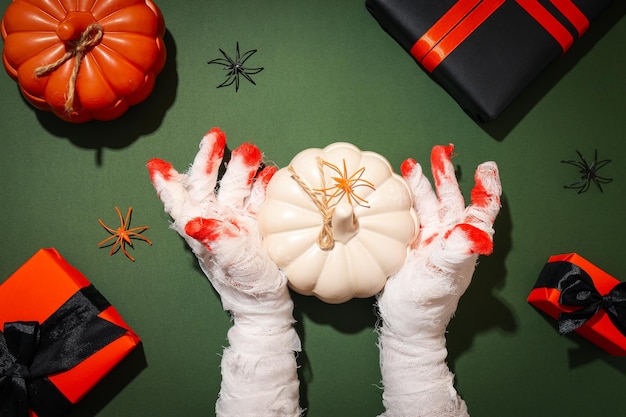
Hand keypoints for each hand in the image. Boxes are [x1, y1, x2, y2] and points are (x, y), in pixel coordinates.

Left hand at [147, 128, 301, 416]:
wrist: (268, 303)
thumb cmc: (244, 284)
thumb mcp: (229, 261)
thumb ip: (213, 238)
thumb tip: (192, 221)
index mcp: (201, 228)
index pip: (178, 201)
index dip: (167, 183)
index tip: (155, 164)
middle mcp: (216, 219)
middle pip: (208, 183)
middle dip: (210, 159)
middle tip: (216, 134)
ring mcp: (237, 220)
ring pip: (237, 185)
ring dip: (243, 167)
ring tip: (252, 150)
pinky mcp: (257, 224)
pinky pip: (259, 198)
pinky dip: (265, 185)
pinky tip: (271, 173)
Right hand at [377, 145, 500, 416]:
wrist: (404, 324)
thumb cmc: (426, 306)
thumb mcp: (442, 279)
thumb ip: (456, 255)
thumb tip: (476, 232)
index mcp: (462, 244)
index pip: (480, 211)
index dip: (486, 189)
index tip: (487, 168)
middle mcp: (448, 238)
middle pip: (451, 200)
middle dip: (446, 176)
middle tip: (439, 152)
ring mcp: (428, 241)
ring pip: (428, 205)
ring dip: (421, 184)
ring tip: (412, 164)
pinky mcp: (410, 245)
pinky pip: (410, 216)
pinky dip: (404, 200)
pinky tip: (396, 191)